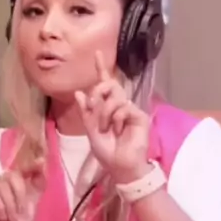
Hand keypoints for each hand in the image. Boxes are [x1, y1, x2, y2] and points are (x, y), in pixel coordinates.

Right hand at [0, 163, 45, 220]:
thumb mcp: (32, 202)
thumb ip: (38, 183)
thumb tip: (42, 161)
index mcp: (15, 180)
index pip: (23, 167)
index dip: (31, 164)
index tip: (41, 161)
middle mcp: (2, 180)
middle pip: (13, 176)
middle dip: (20, 196)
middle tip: (20, 212)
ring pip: (3, 187)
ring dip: (11, 207)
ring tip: (10, 219)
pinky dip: (1, 210)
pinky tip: (0, 218)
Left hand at [75, 52, 150, 183]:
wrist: (121, 167)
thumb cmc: (107, 152)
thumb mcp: (91, 131)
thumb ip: (86, 112)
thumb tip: (80, 92)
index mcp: (108, 107)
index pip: (105, 84)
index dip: (101, 69)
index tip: (96, 53)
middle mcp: (120, 105)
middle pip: (109, 85)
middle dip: (98, 93)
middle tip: (94, 107)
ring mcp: (131, 109)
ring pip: (114, 97)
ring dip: (105, 113)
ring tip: (107, 129)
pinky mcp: (140, 115)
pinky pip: (123, 107)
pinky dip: (116, 119)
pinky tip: (118, 130)